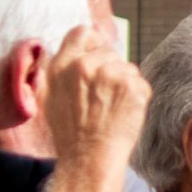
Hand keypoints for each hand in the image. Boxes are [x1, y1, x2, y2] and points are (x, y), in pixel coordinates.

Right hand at [39, 24, 147, 179]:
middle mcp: (86, 65)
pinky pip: (140, 83)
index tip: (98, 55)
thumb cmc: (70, 133)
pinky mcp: (133, 87)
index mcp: (62, 65)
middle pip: (109, 50)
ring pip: (127, 67)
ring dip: (124, 83)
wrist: (89, 158)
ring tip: (112, 107)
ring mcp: (112, 75)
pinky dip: (137, 96)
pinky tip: (124, 112)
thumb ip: (59, 69)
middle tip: (104, 95)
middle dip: (110, 68)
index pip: (82, 32)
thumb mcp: (50, 96)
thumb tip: (73, 50)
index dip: (93, 42)